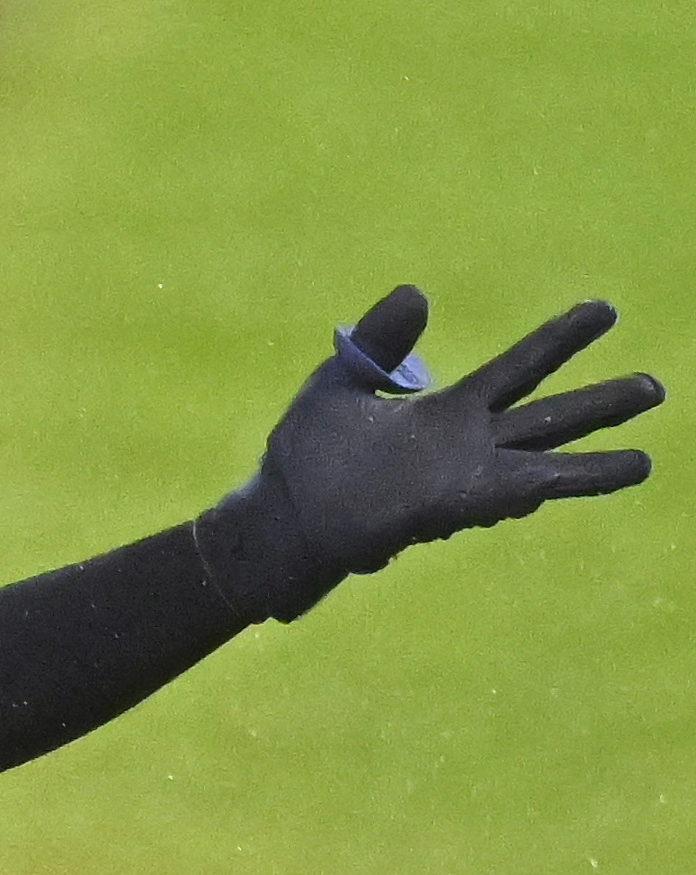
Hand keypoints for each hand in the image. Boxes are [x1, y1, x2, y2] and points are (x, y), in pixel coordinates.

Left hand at [195, 286, 661, 621]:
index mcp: (449, 410)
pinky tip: (551, 489)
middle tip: (658, 386)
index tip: (605, 310)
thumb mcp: (337, 384)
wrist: (278, 521)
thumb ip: (378, 344)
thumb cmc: (305, 459)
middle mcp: (467, 446)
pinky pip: (499, 500)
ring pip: (541, 469)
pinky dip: (529, 492)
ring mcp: (460, 482)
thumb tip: (416, 293)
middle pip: (549, 418)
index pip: (519, 368)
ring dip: (589, 468)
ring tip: (644, 465)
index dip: (561, 339)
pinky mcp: (442, 511)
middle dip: (601, 404)